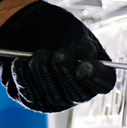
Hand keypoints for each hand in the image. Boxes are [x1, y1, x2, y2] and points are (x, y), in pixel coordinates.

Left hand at [0, 0, 115, 111]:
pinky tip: (21, 62)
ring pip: (54, 96)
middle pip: (79, 94)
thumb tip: (85, 54)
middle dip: (66, 73)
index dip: (96, 77)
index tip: (84, 64)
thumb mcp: (69, 27)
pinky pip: (31, 94)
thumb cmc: (53, 28)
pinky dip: (25, 77)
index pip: (105, 82)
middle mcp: (79, 89)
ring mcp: (57, 98)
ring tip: (38, 54)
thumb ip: (79, 41)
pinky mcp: (34, 100)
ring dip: (44, 73)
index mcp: (96, 71)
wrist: (25, 27)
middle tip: (58, 54)